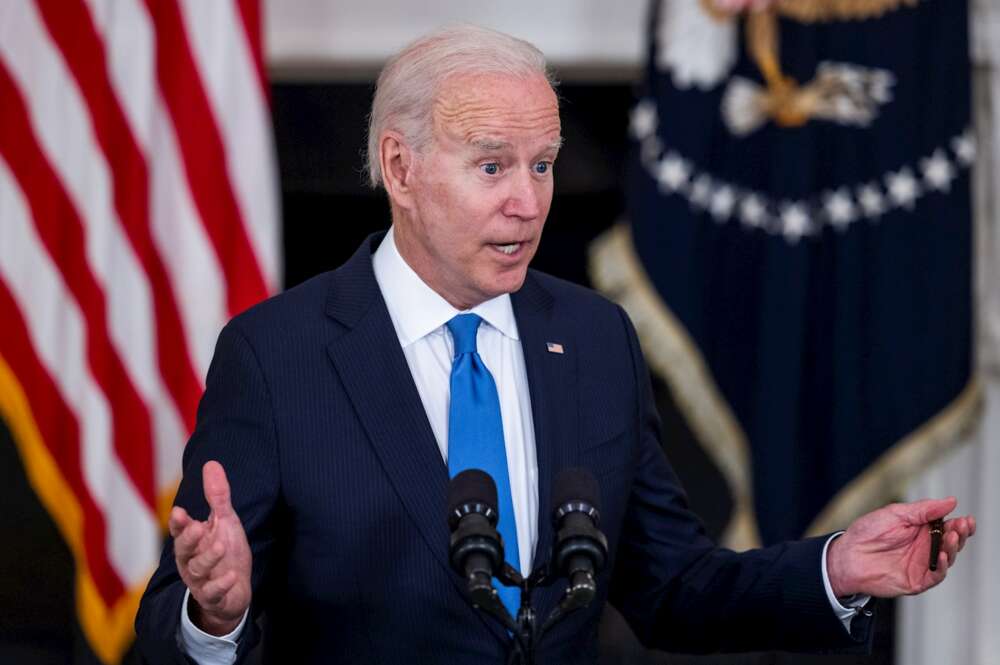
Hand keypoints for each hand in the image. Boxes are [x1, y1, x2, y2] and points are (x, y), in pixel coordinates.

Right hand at [169, 461, 251, 635]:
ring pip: (197, 571)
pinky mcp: (214, 597)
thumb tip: (211, 463)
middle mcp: (191, 561)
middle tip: (197, 528)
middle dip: (188, 539)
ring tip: (221, 546)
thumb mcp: (225, 521)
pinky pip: (212, 594)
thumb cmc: (225, 552)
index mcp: (192, 541)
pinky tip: (230, 576)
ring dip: (208, 559)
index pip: (180, 530)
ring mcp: (201, 581)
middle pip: (183, 551)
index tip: (180, 512)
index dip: (179, 523)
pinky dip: (220, 585)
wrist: (234, 591)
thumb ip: (218, 496)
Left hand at [826, 497, 974, 597]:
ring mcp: (922, 563)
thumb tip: (951, 501)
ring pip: (947, 557)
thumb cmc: (867, 532)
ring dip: (953, 548)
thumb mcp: (896, 514)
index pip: (947, 526)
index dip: (959, 524)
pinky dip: (942, 566)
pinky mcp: (917, 580)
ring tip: (952, 537)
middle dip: (960, 534)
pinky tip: (942, 556)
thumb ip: (924, 509)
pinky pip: (936, 575)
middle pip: (951, 542)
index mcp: (921, 529)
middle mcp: (924, 547)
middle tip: (962, 526)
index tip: (967, 519)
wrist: (848, 555)